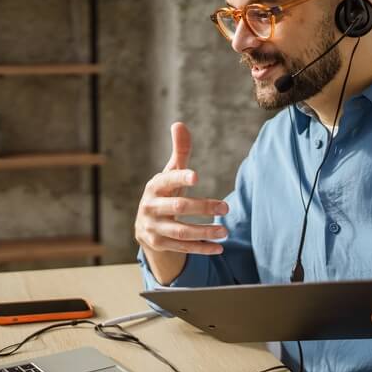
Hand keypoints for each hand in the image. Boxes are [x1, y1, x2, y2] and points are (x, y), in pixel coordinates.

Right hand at [134, 122, 228, 259]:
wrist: (145, 227)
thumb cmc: (165, 194)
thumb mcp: (170, 174)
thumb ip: (179, 152)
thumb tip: (179, 124)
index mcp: (155, 187)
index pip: (167, 181)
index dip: (180, 178)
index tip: (196, 176)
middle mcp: (151, 207)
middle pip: (178, 207)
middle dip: (203, 207)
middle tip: (226, 207)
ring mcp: (154, 227)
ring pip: (181, 231)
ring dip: (204, 232)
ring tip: (225, 231)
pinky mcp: (159, 244)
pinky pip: (182, 248)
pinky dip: (201, 248)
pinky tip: (218, 247)